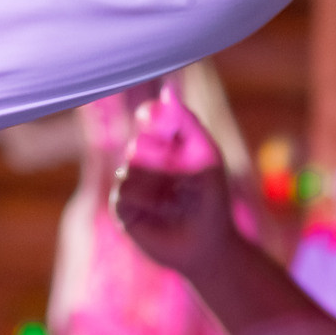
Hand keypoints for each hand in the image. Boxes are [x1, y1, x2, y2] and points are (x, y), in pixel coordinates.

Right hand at [113, 85, 241, 277]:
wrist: (208, 242)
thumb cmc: (212, 199)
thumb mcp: (207, 157)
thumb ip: (188, 123)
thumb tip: (167, 92)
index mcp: (164, 143)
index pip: (149, 118)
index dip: (151, 116)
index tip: (155, 117)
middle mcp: (144, 160)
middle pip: (138, 144)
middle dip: (160, 158)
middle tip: (180, 173)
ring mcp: (132, 184)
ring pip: (129, 168)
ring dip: (156, 182)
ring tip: (174, 200)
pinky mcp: (123, 208)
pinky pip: (124, 192)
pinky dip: (145, 198)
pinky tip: (160, 209)